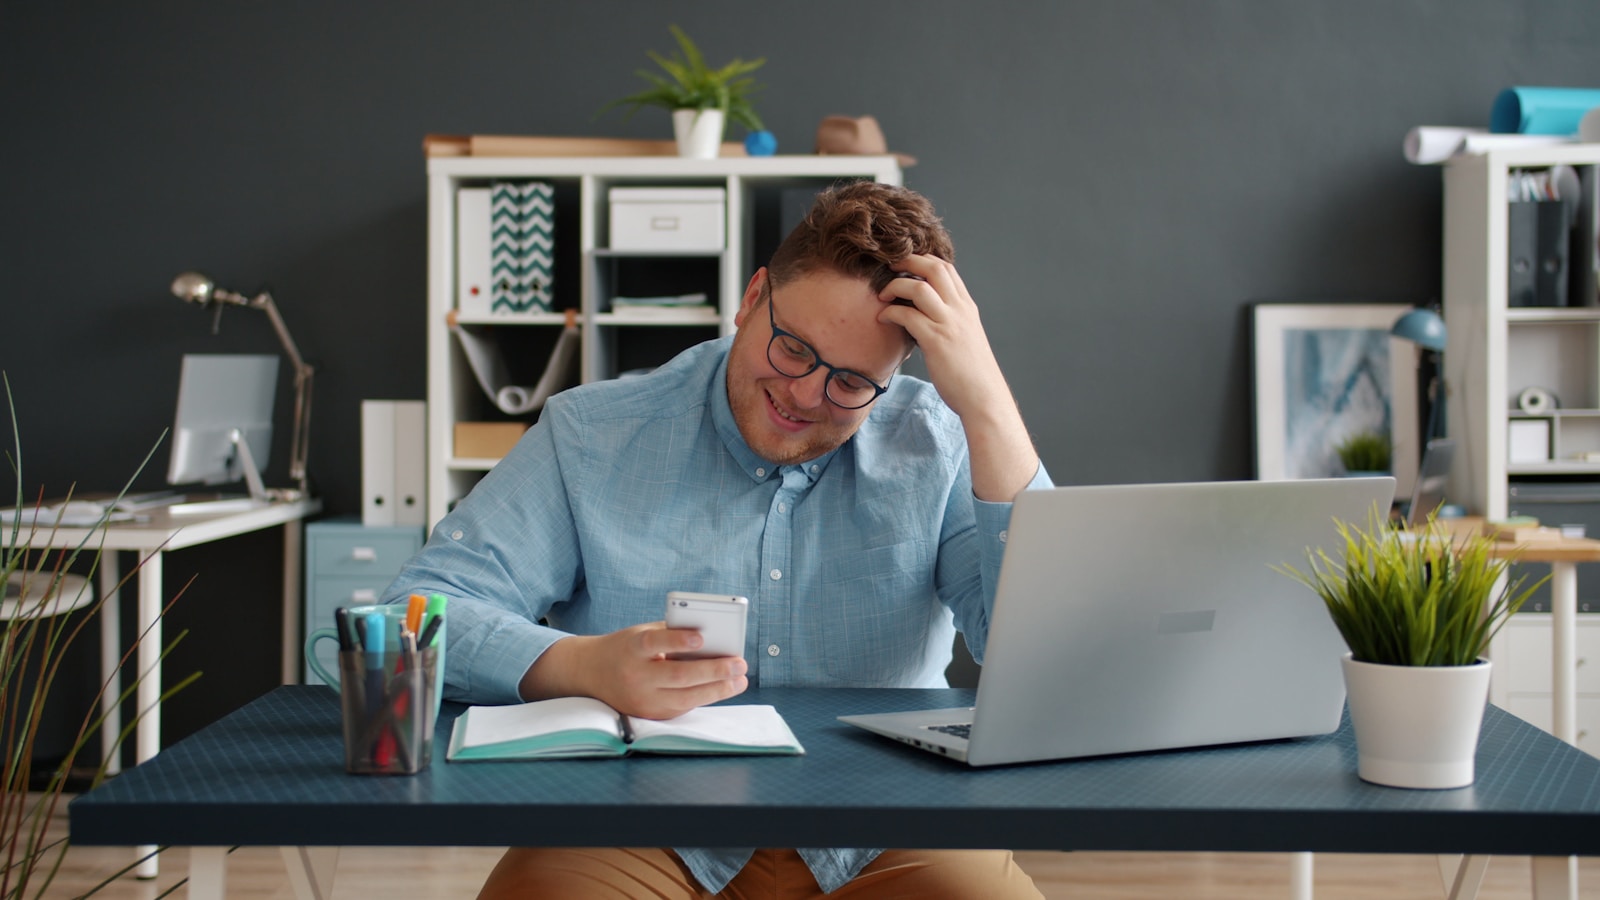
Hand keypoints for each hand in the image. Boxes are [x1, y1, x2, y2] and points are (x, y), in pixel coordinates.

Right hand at [520, 622, 747, 719]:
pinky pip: (682, 707)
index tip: (700, 637)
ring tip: (740, 680)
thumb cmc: (626, 647)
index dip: (676, 640)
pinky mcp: (648, 714)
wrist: (591, 673)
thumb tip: (712, 640)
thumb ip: (671, 633)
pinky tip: (722, 688)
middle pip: (678, 676)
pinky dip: (704, 697)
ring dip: (717, 689)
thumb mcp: (640, 632)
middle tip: (740, 664)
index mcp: (632, 649)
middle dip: (714, 670)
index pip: (653, 642)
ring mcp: (642, 699)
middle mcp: (635, 676)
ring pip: (685, 698)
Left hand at [876, 254, 1039, 500]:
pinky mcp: (935, 340)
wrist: (983, 397)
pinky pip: (907, 315)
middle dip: (907, 262)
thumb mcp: (965, 337)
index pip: (946, 268)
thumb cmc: (970, 373)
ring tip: (882, 295)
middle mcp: (959, 310)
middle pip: (933, 268)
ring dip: (895, 285)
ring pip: (918, 287)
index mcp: (966, 307)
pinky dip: (890, 312)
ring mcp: (948, 323)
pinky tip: (883, 319)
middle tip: (888, 268)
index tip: (904, 266)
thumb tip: (925, 316)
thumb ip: (949, 321)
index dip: (922, 260)